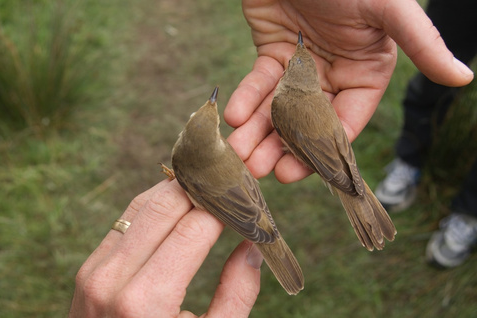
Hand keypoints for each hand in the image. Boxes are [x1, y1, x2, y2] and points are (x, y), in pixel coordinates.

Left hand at [69, 179, 262, 317]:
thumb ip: (236, 294)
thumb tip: (252, 247)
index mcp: (147, 301)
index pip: (194, 228)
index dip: (224, 207)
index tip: (245, 199)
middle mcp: (115, 278)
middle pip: (166, 205)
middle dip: (202, 190)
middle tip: (229, 186)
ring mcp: (96, 269)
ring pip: (144, 204)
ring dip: (178, 190)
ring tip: (208, 189)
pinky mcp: (90, 266)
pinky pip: (127, 218)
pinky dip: (155, 204)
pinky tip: (178, 203)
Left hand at [224, 0, 473, 183]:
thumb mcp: (387, 8)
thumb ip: (422, 43)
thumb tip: (464, 78)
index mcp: (365, 74)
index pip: (345, 120)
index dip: (322, 149)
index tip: (298, 172)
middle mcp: (333, 76)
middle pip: (306, 122)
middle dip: (282, 147)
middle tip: (257, 169)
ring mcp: (301, 68)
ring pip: (278, 108)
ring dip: (258, 132)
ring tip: (239, 153)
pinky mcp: (274, 55)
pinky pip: (259, 82)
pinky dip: (247, 99)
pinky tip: (236, 116)